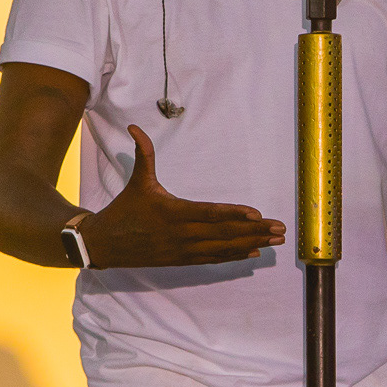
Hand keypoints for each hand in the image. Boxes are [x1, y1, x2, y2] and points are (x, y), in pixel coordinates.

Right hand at [79, 125, 286, 268]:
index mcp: (172, 212)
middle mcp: (182, 234)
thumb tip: (135, 126)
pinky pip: (214, 259)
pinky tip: (255, 252)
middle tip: (281, 227)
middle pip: (224, 234)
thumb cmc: (124, 210)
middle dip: (255, 231)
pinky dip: (236, 256)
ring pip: (224, 249)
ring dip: (252, 244)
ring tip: (277, 240)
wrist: (105, 245)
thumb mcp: (136, 181)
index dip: (234, 214)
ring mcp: (184, 250)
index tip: (257, 213)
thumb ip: (144, 154)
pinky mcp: (183, 260)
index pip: (209, 213)